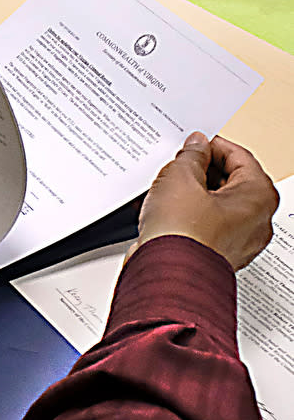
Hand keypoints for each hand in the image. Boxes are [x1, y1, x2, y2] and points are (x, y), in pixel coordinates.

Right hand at [134, 132, 277, 270]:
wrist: (165, 276)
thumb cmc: (184, 235)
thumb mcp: (181, 176)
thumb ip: (191, 155)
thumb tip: (196, 147)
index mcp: (258, 197)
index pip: (239, 157)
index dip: (211, 146)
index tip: (193, 144)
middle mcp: (255, 222)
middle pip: (228, 182)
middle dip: (199, 170)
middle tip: (177, 164)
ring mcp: (236, 241)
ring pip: (213, 205)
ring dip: (188, 192)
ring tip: (163, 187)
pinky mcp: (214, 254)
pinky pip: (202, 225)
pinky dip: (183, 214)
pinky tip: (161, 209)